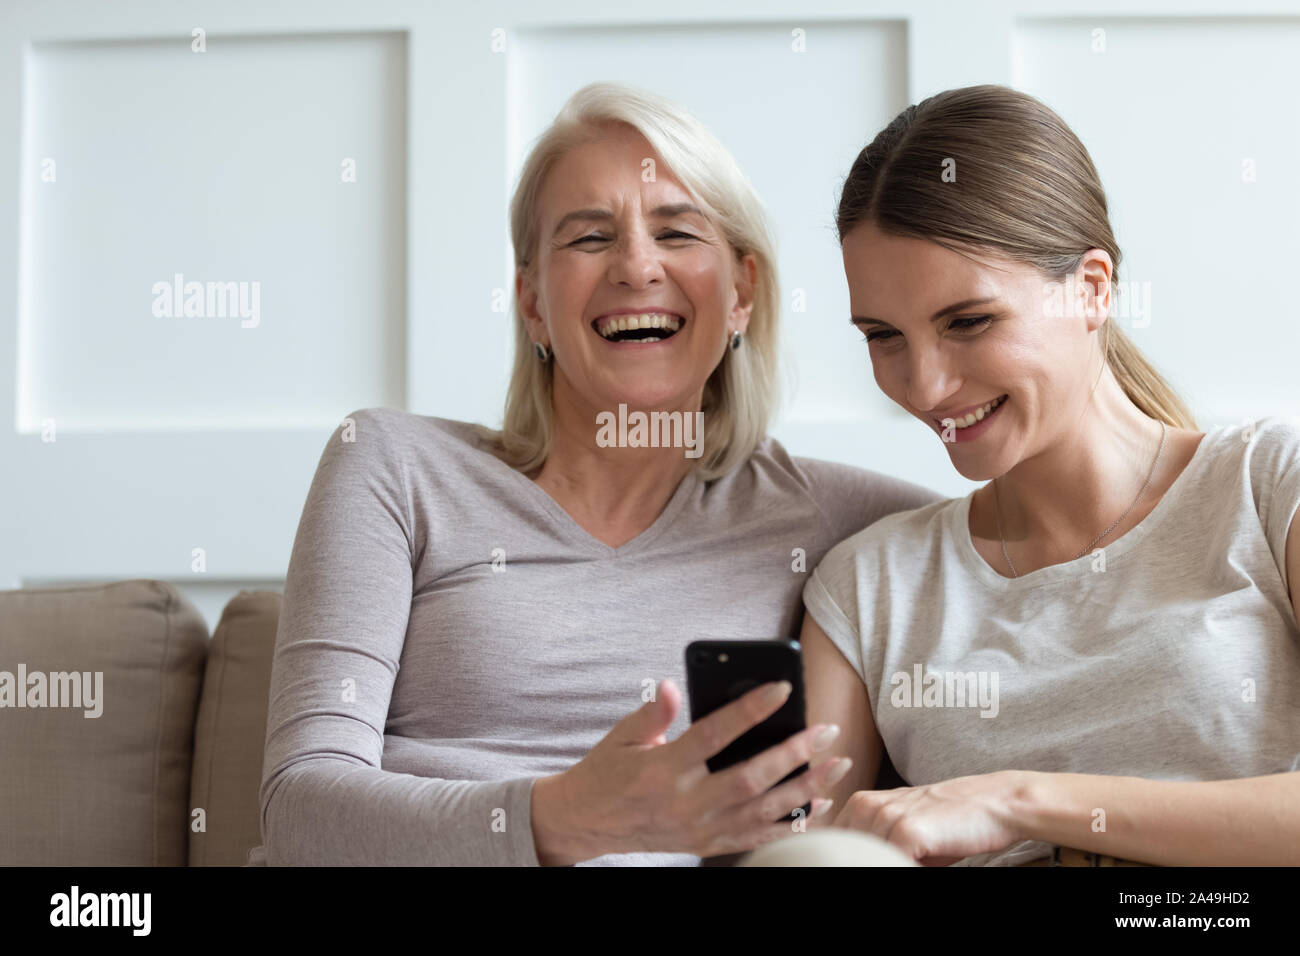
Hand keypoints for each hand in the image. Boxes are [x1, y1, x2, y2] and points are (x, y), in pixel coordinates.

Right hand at [532, 678, 850, 863]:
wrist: (587, 822)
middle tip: (825, 731)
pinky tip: (816, 806)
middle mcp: (685, 802)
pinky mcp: (706, 844)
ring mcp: (699, 828)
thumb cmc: (608, 771)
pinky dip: (789, 823)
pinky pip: (756, 836)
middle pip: (750, 777)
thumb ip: (653, 712)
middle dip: (794, 754)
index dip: (750, 709)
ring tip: (835, 766)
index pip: (715, 734)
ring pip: (762, 810)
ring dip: (804, 790)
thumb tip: (673, 686)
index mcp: (664, 768)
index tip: (781, 688)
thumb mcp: (622, 735)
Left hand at [831, 770, 1027, 865]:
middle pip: (844, 852)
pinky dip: (901, 867)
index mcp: (862, 804)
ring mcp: (886, 817)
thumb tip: (852, 861)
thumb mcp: (903, 832)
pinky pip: (890, 863)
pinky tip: (921, 865)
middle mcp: (868, 806)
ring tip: (908, 861)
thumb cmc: (952, 824)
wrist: (995, 803)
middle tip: (893, 861)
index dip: (837, 855)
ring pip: (864, 858)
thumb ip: (875, 844)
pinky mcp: (906, 831)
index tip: (836, 862)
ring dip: (883, 864)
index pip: (831, 840)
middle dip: (857, 862)